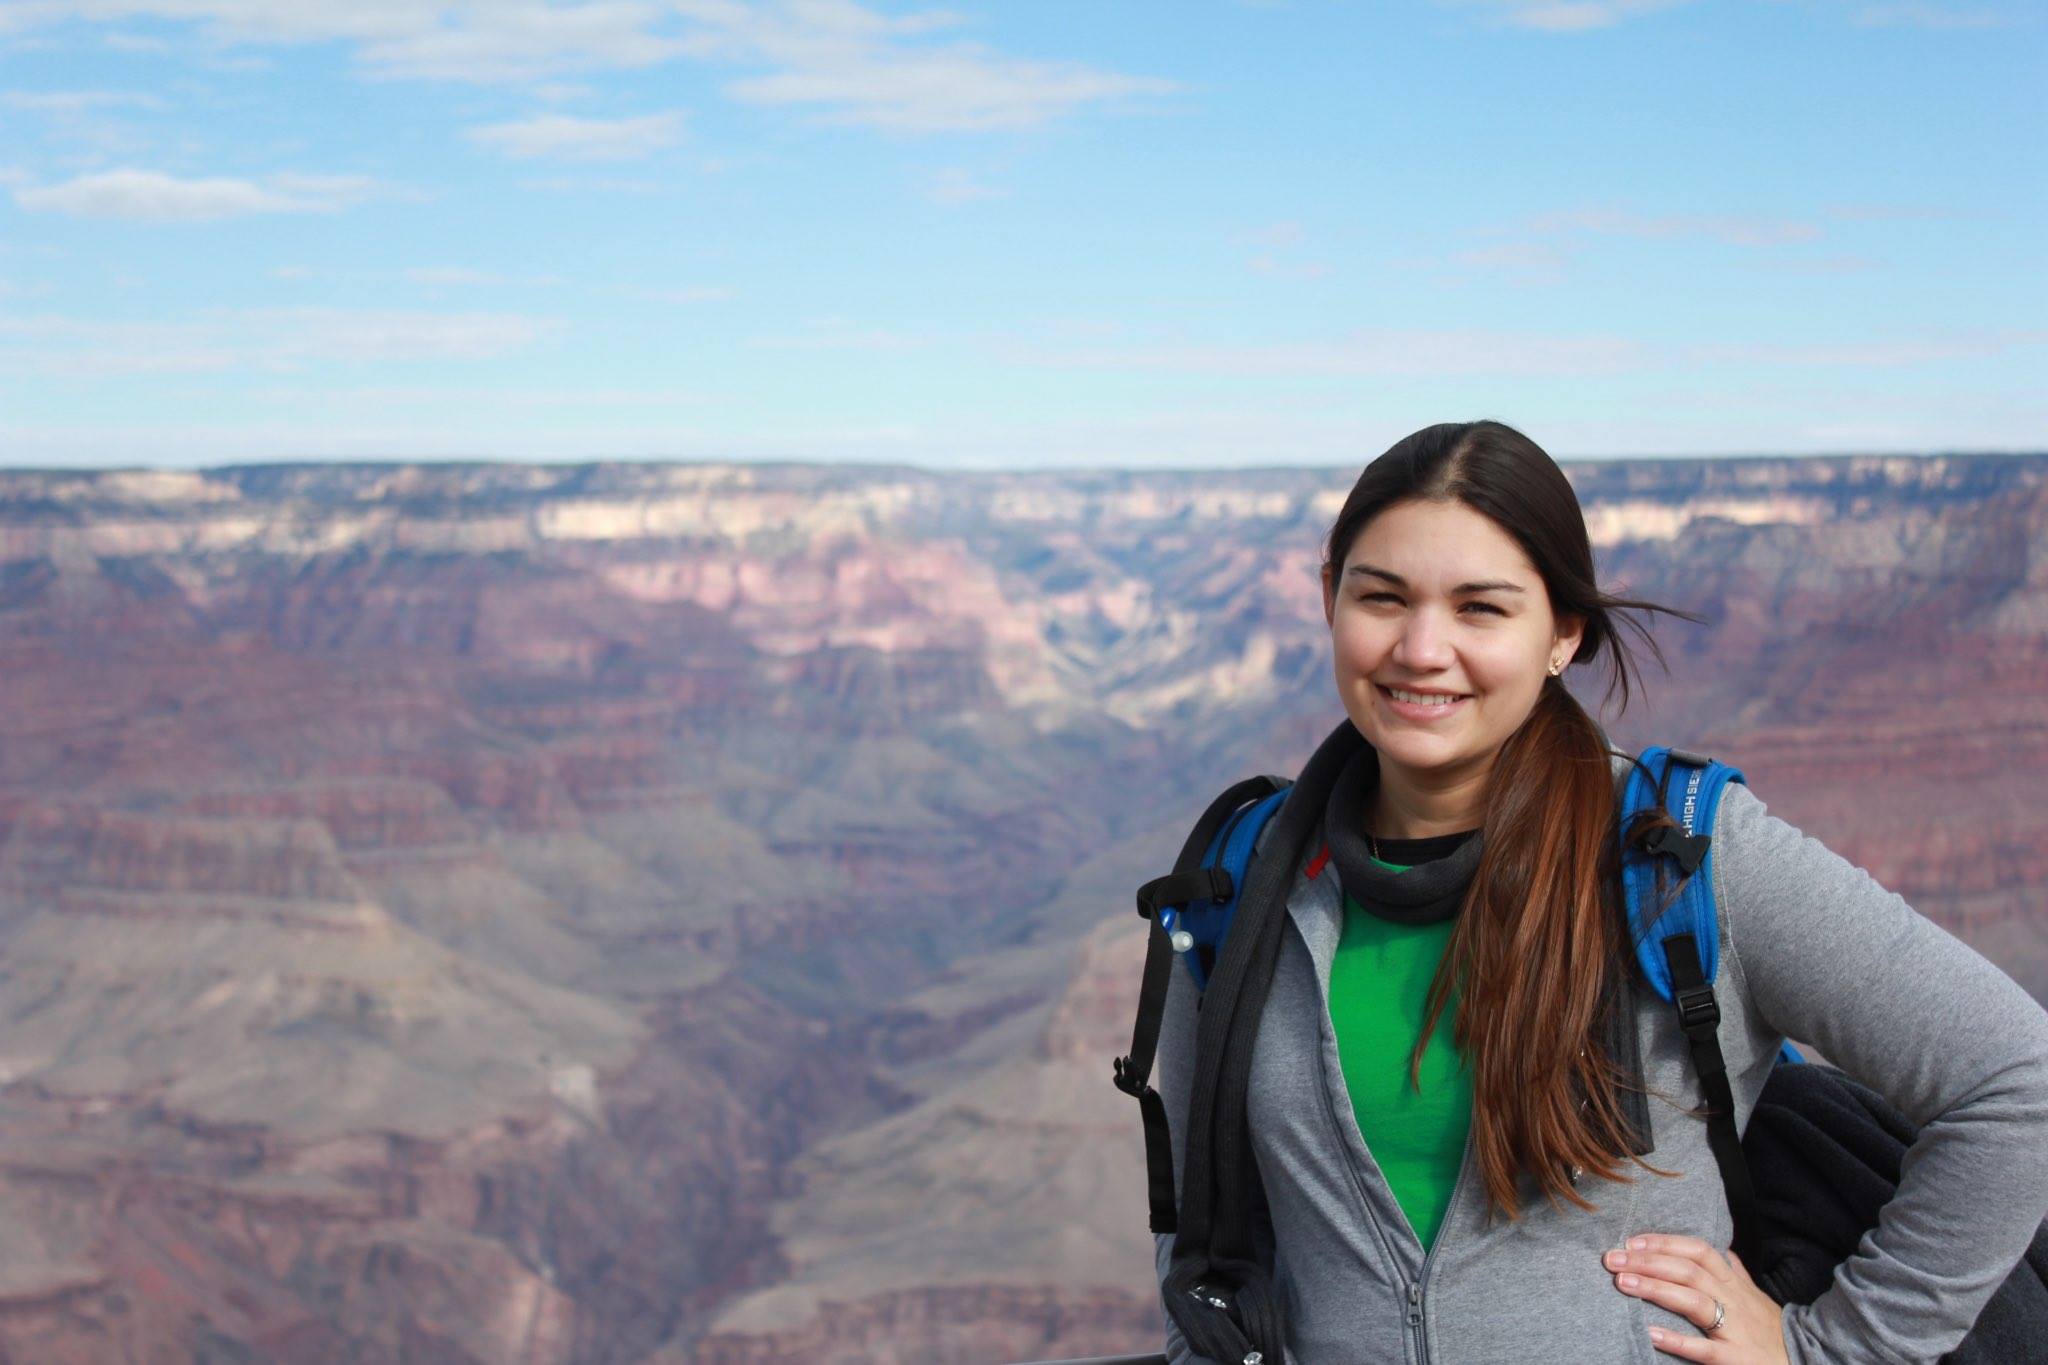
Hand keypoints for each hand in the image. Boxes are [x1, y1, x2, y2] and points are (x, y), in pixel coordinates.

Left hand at [1603, 1233, 1787, 1362]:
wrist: (1804, 1362)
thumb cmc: (1770, 1328)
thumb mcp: (1756, 1296)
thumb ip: (1738, 1273)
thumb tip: (1725, 1251)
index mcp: (1733, 1283)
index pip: (1698, 1251)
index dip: (1665, 1243)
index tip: (1632, 1241)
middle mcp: (1733, 1300)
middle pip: (1688, 1271)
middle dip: (1647, 1262)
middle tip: (1611, 1259)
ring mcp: (1734, 1329)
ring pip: (1694, 1302)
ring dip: (1656, 1289)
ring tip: (1622, 1283)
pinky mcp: (1735, 1358)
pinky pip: (1704, 1349)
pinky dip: (1677, 1340)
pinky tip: (1651, 1333)